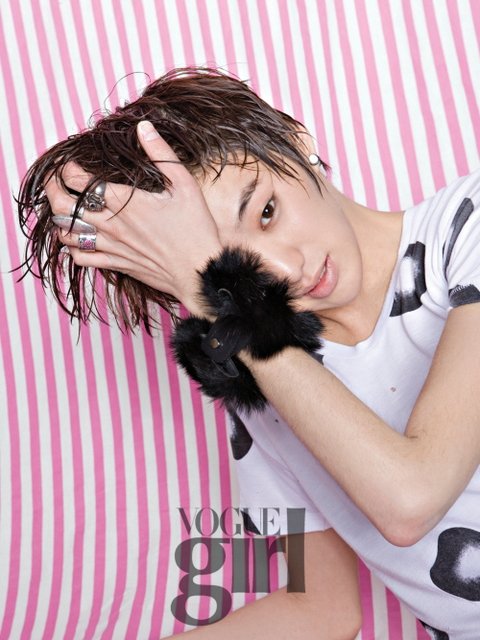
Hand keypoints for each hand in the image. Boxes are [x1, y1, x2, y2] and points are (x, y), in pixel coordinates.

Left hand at [45, 121, 221, 314]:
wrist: (200, 271)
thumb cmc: (196, 229)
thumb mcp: (185, 184)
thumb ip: (161, 153)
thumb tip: (144, 126)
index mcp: (125, 201)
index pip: (79, 180)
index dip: (66, 168)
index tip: (70, 163)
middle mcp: (112, 224)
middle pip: (63, 206)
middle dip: (52, 190)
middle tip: (54, 181)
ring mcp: (112, 246)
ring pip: (67, 233)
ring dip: (59, 219)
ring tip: (63, 209)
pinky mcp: (117, 264)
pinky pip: (81, 259)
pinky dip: (72, 247)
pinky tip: (78, 239)